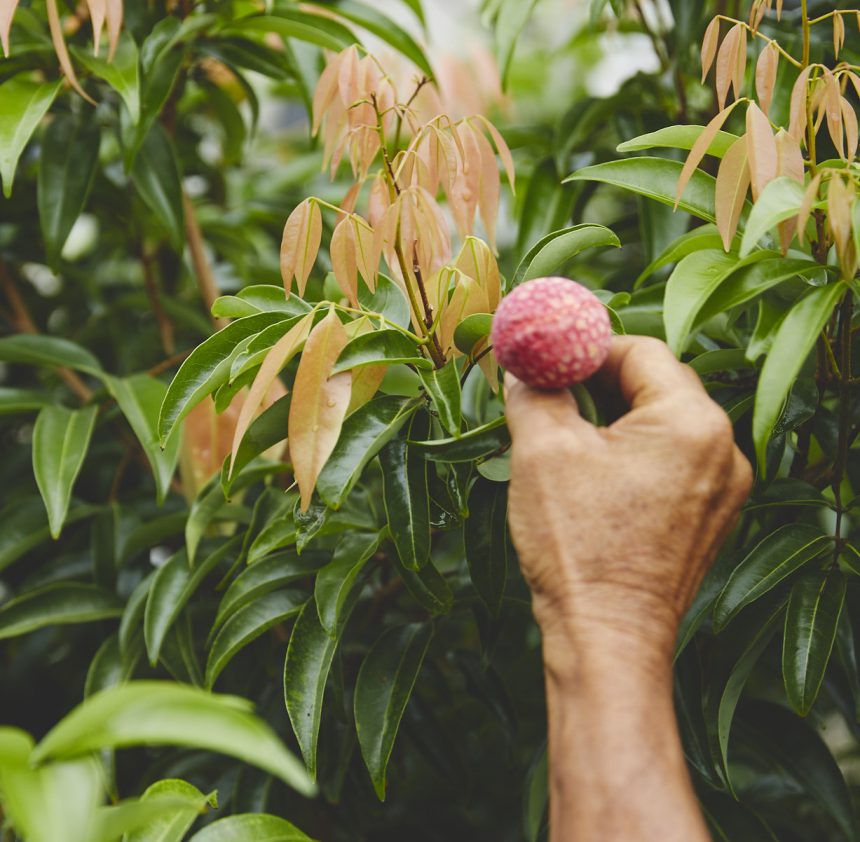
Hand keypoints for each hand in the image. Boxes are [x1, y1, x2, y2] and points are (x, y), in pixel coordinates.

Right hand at [505, 335, 752, 666]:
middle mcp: (724, 450)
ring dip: (614, 423)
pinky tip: (593, 477)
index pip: (642, 351)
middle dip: (599, 385)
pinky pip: (672, 465)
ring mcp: (723, 490)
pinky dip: (633, 458)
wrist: (607, 639)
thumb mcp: (542, 451)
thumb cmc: (578, 546)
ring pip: (663, 428)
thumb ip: (535, 392)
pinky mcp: (710, 519)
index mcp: (693, 422)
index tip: (549, 359)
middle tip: (551, 394)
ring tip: (565, 440)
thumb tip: (526, 366)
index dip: (588, 348)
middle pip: (657, 387)